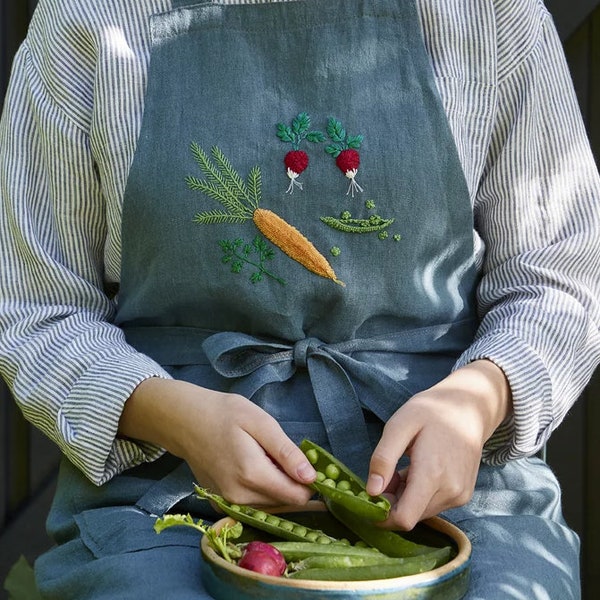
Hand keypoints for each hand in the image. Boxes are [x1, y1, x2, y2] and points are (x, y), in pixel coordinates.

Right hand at [119, 378, 315, 505]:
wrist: (185, 420)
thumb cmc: (225, 414)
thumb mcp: (261, 423)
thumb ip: (286, 452)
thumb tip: (311, 477)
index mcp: (253, 475)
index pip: (297, 497)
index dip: (310, 483)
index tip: (310, 464)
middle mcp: (240, 498)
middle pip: (285, 504)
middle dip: (293, 484)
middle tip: (286, 455)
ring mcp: (228, 503)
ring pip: (270, 506)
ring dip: (277, 488)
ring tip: (268, 458)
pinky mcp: (221, 503)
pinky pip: (253, 505)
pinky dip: (262, 492)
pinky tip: (256, 468)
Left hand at [366, 360, 511, 529]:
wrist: (468, 408)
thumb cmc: (431, 412)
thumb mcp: (399, 426)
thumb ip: (383, 459)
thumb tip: (371, 492)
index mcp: (432, 475)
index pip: (404, 519)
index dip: (382, 515)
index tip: (370, 496)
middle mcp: (450, 492)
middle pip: (410, 515)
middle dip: (391, 501)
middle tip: (387, 472)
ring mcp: (459, 495)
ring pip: (420, 512)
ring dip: (404, 497)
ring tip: (403, 467)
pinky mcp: (463, 495)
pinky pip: (433, 505)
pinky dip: (419, 494)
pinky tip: (417, 471)